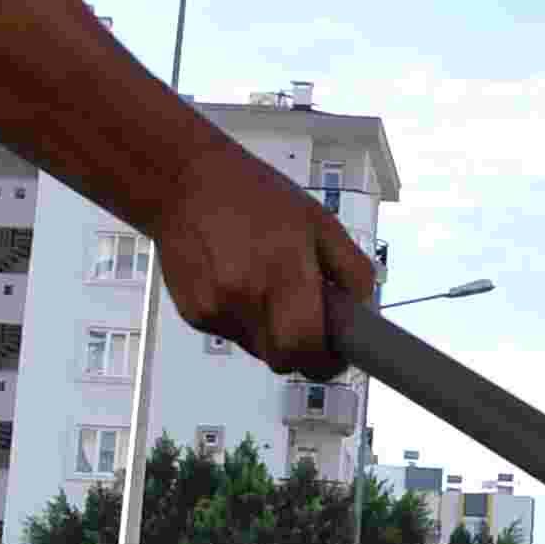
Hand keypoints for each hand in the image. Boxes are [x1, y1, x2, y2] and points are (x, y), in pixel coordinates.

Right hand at [156, 140, 378, 378]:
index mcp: (284, 270)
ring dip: (270, 332)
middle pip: (282, 359)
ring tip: (264, 284)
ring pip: (257, 349)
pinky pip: (231, 334)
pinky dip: (242, 319)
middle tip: (308, 326)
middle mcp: (246, 296)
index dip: (327, 362)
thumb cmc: (257, 196)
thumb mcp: (318, 220)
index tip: (337, 357)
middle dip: (301, 352)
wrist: (182, 182)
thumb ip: (349, 268)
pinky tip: (234, 280)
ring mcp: (215, 309)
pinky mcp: (192, 314)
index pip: (307, 346)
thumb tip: (362, 311)